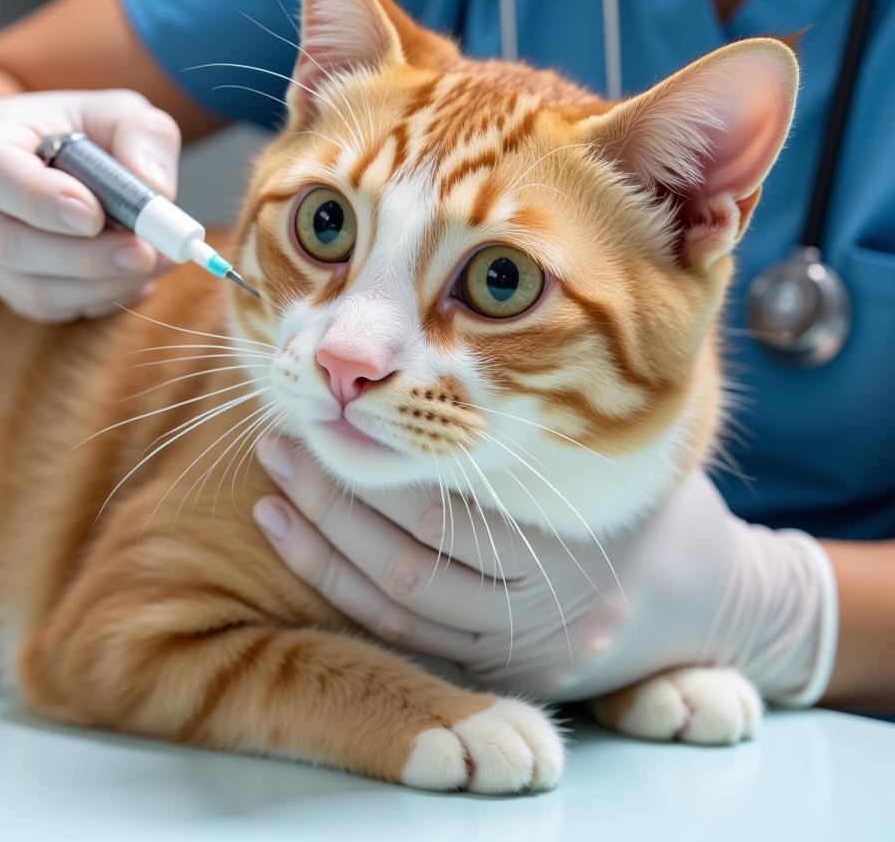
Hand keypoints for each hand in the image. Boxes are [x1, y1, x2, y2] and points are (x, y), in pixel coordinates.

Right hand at [0, 89, 180, 321]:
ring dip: (102, 286)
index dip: (42, 202)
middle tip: (144, 253)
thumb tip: (154, 188)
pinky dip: (99, 300)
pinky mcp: (6, 283)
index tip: (96, 217)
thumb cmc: (96, 132)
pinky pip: (49, 309)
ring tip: (155, 264)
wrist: (76, 160)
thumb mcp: (127, 113)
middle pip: (9, 244)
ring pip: (31, 289)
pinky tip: (135, 278)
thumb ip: (145, 136)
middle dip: (86, 257)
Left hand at [253, 438, 836, 705]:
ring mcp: (520, 648)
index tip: (328, 415)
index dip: (375, 467)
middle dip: (336, 497)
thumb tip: (488, 314)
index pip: (448, 507)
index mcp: (575, 541)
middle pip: (413, 556)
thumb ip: (551, 406)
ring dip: (325, 547)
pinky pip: (408, 636)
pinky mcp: (502, 670)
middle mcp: (545, 606)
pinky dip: (346, 591)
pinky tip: (300, 543)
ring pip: (401, 603)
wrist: (711, 595)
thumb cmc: (655, 496)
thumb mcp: (626, 443)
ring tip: (273, 489)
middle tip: (282, 439)